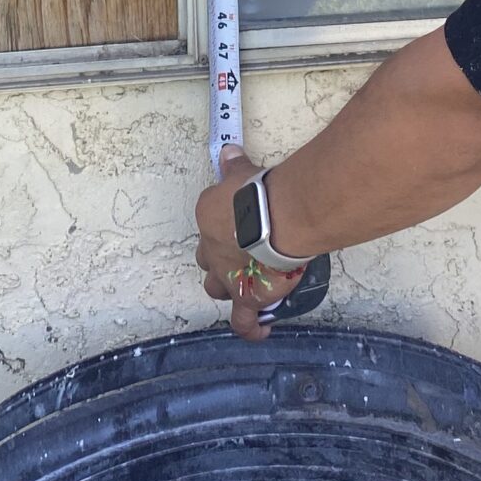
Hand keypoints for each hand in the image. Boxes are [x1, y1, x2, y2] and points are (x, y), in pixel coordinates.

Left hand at [195, 146, 306, 341]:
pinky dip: (250, 328)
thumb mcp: (242, 173)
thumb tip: (229, 151)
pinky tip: (259, 330)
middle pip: (207, 258)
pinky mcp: (247, 297)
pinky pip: (243, 322)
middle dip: (219, 257)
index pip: (210, 222)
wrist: (273, 220)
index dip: (224, 222)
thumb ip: (234, 165)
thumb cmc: (259, 193)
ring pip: (217, 288)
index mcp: (208, 218)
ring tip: (246, 287)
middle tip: (241, 253)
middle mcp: (212, 251)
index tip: (240, 218)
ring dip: (229, 286)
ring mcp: (227, 277)